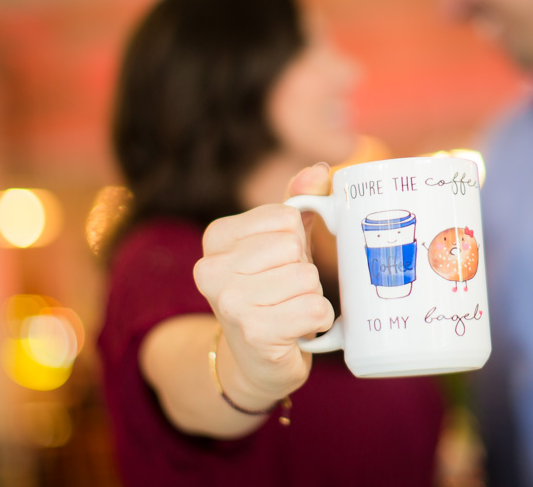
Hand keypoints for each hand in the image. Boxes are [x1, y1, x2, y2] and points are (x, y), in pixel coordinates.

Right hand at [193, 163, 334, 408]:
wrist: (255, 363)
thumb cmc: (273, 293)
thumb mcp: (281, 243)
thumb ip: (297, 202)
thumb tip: (320, 170)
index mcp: (215, 237)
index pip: (286, 217)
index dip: (295, 241)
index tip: (276, 265)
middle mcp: (212, 269)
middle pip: (295, 247)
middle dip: (303, 271)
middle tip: (284, 293)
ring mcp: (230, 302)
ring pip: (307, 278)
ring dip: (311, 297)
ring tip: (289, 311)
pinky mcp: (255, 333)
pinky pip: (315, 309)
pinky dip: (318, 320)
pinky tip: (297, 331)